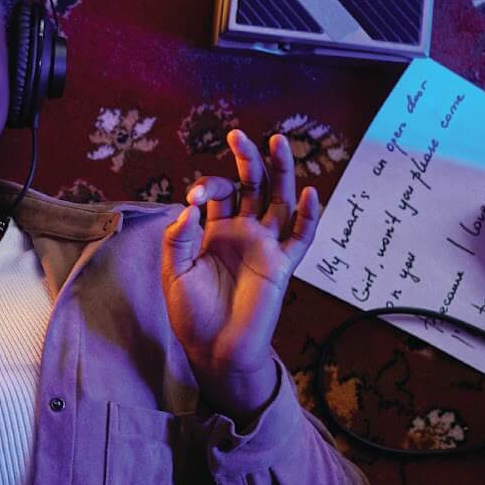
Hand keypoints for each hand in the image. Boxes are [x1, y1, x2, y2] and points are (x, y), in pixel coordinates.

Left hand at [161, 130, 319, 421]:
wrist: (213, 349)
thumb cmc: (191, 312)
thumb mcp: (175, 272)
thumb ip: (180, 239)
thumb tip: (189, 207)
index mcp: (213, 230)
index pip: (216, 194)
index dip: (206, 188)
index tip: (194, 200)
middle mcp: (241, 231)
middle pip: (250, 186)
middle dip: (246, 160)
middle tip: (237, 136)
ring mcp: (264, 246)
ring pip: (278, 201)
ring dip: (280, 173)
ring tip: (278, 142)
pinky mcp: (282, 265)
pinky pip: (301, 237)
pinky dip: (308, 215)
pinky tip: (309, 192)